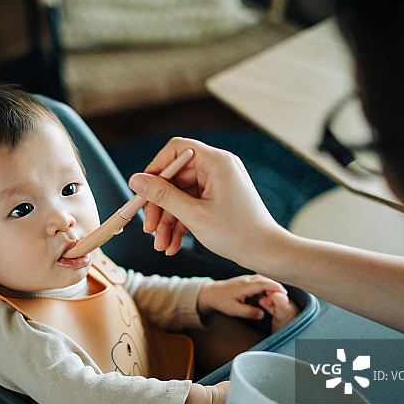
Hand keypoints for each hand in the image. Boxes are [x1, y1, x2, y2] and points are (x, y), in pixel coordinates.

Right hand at [128, 137, 289, 270]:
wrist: (267, 253)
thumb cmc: (238, 233)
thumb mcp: (194, 215)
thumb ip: (162, 195)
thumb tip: (136, 180)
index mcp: (216, 162)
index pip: (176, 150)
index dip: (155, 168)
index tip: (142, 191)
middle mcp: (217, 168)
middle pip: (175, 178)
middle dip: (159, 206)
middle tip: (148, 228)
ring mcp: (218, 184)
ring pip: (180, 196)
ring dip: (168, 221)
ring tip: (161, 245)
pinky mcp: (218, 200)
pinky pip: (191, 206)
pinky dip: (180, 225)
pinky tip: (172, 245)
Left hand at [197, 275, 288, 319]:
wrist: (212, 293)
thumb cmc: (222, 301)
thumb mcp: (234, 310)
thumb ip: (249, 312)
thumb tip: (262, 313)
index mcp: (245, 286)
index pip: (264, 284)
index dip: (275, 288)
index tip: (284, 293)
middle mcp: (247, 280)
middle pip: (266, 280)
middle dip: (276, 287)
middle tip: (283, 297)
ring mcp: (247, 279)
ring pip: (263, 280)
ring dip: (270, 287)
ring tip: (274, 298)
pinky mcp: (246, 281)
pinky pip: (259, 281)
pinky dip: (265, 287)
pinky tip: (265, 295)